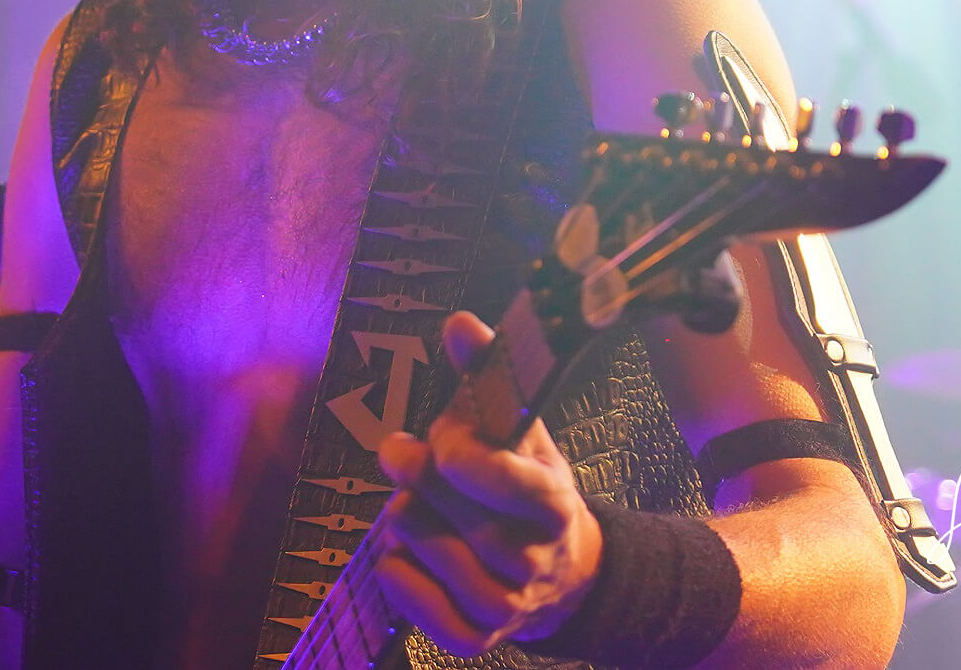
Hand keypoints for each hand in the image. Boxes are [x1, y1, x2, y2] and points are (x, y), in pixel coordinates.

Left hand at [373, 311, 602, 658]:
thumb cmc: (529, 488)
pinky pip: (418, 606)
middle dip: (419, 474)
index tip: (441, 438)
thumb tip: (461, 324)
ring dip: (405, 518)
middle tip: (398, 450)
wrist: (562, 571)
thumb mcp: (520, 430)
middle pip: (458, 515)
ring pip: (429, 552)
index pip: (513, 485)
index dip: (468, 459)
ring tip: (410, 500)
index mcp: (553, 504)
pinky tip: (399, 550)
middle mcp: (535, 559)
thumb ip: (489, 374)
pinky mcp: (477, 635)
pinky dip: (398, 573)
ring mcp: (507, 603)